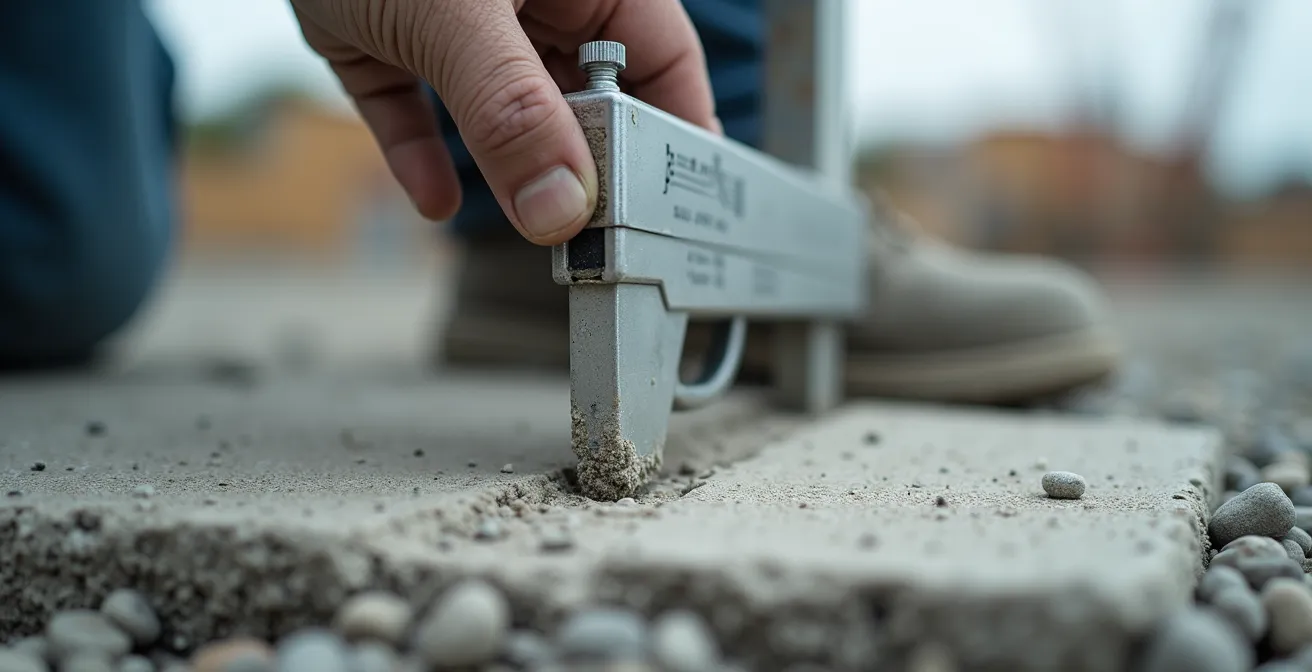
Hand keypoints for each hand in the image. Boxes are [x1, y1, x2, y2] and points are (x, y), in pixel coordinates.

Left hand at [289, 0, 718, 244]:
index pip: (662, 61)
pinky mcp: (386, 37)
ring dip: (509, 169)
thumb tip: (560, 211)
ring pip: (502, 110)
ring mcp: (457, 19)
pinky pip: (418, 108)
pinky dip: (422, 154)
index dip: (675, 135)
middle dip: (583, 167)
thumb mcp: (456, 14)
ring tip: (529, 229)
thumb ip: (511, 110)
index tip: (673, 212)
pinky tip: (432, 200)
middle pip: (584, 96)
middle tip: (589, 237)